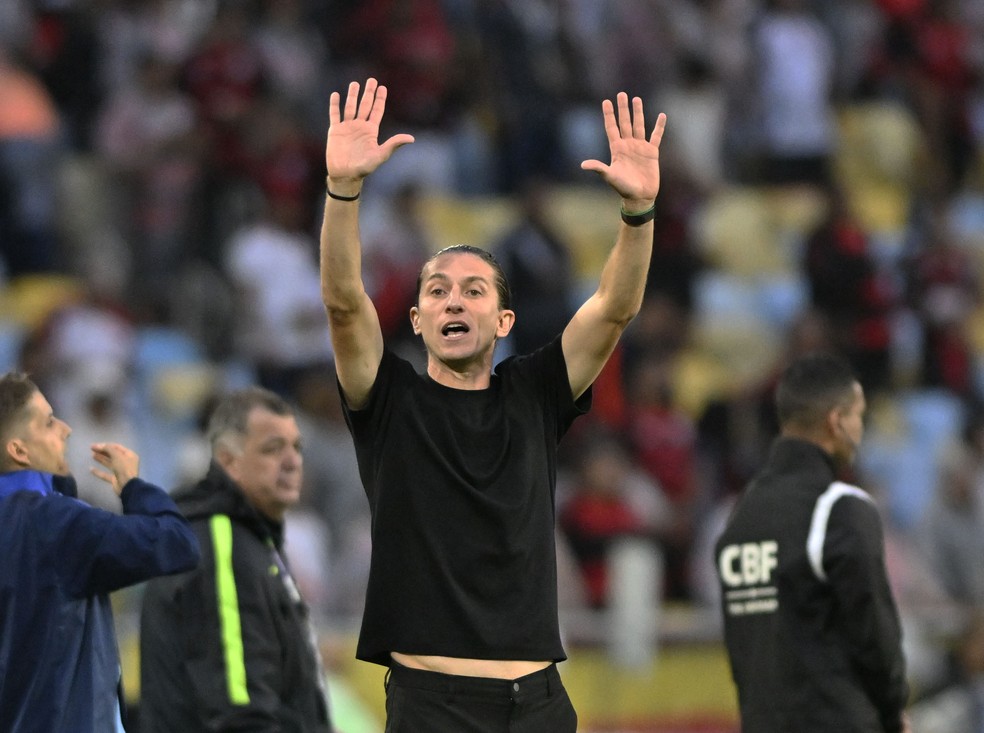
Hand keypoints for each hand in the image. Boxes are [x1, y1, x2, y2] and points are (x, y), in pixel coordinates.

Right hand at [90, 443, 139, 495]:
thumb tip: (100, 445)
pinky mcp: (115, 479)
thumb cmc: (124, 468)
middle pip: (113, 455)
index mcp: (129, 455)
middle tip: (92, 449)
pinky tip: (91, 469)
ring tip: (92, 455)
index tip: (95, 445)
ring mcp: (120, 471)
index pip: (117, 447)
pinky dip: (98, 472)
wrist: (127, 486)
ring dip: (101, 459)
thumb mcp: (117, 455)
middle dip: (103, 451)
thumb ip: (108, 449)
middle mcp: (126, 462)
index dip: (106, 445)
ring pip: (109, 463)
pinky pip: (105, 474)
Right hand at [325, 78, 414, 186]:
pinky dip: (335, 105)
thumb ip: (394, 144)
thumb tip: (412, 138)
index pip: (377, 111)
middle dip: (368, 93)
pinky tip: (336, 95)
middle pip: (365, 105)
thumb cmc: (364, 168)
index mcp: (371, 131)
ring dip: (352, 95)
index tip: (383, 87)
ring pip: (350, 107)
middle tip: (372, 80)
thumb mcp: (381, 155)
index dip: (380, 99)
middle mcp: (360, 127)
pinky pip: (335, 115)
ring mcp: (347, 128)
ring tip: (355, 83)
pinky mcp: (335, 131)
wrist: (345, 175)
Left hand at [581, 93, 665, 209]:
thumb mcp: (610, 176)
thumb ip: (598, 168)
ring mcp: (640, 147)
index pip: (611, 127)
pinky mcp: (652, 152)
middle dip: (623, 109)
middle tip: (621, 94)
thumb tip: (583, 165)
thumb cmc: (623, 188)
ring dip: (638, 113)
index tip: (606, 101)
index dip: (609, 115)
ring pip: (639, 125)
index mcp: (617, 149)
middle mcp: (628, 145)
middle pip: (625, 122)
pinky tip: (662, 115)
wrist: (639, 196)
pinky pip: (656, 136)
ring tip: (636, 99)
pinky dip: (659, 126)